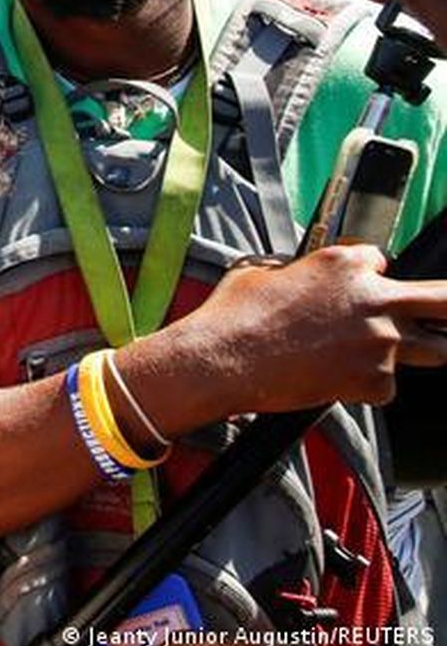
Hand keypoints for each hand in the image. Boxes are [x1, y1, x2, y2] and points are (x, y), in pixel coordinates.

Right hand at [153, 245, 446, 420]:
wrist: (220, 359)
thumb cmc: (233, 315)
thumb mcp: (262, 271)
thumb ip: (297, 271)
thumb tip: (296, 277)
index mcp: (344, 262)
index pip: (380, 261)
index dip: (370, 275)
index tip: (359, 287)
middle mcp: (372, 298)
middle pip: (444, 301)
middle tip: (443, 312)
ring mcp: (379, 342)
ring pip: (434, 350)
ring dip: (416, 351)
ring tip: (378, 355)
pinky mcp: (373, 381)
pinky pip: (386, 385)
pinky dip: (367, 385)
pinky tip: (333, 380)